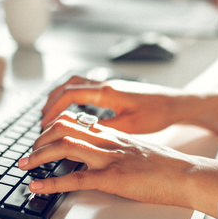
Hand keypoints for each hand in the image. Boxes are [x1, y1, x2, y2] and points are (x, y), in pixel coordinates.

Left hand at [20, 111, 194, 205]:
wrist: (187, 175)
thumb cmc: (167, 166)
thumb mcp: (137, 149)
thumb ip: (116, 147)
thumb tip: (99, 153)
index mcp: (113, 134)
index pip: (74, 120)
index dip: (51, 126)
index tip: (40, 137)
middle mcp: (107, 141)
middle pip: (63, 128)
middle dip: (38, 139)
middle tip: (27, 153)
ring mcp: (109, 158)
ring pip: (65, 147)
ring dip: (38, 156)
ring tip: (24, 165)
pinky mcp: (113, 178)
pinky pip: (77, 178)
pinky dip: (52, 183)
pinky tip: (38, 188)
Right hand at [41, 75, 183, 133]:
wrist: (176, 103)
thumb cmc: (157, 113)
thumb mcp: (129, 126)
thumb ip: (104, 129)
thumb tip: (82, 135)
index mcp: (107, 92)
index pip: (71, 94)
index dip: (54, 109)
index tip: (44, 123)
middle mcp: (105, 85)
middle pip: (69, 85)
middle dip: (52, 102)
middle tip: (42, 119)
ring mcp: (109, 85)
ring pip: (76, 83)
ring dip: (61, 96)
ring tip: (52, 113)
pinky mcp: (114, 90)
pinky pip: (86, 87)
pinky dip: (74, 96)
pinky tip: (74, 111)